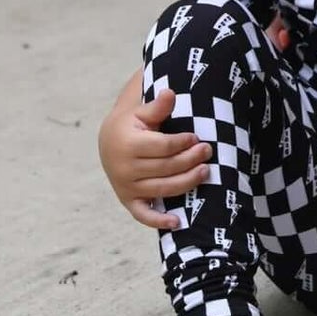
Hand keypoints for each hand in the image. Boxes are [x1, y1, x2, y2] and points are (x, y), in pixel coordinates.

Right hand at [97, 88, 209, 230]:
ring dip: (186, 182)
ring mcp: (126, 187)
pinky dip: (159, 220)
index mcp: (128, 144)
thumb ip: (157, 106)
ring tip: (205, 172)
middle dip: (189, 160)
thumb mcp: (142, 111)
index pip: (162, 147)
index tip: (196, 137)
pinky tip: (177, 222)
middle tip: (207, 151)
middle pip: (165, 168)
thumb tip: (170, 93)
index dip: (182, 143)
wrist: (109, 142)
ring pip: (162, 189)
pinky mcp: (128, 200)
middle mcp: (124, 168)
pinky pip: (143, 214)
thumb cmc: (132, 124)